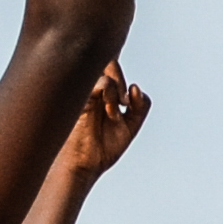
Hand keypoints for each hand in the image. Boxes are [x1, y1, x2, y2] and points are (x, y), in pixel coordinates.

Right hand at [58, 61, 150, 179]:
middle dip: (120, 78)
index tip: (127, 101)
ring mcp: (86, 89)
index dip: (120, 74)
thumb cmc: (105, 146)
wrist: (88, 164)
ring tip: (116, 109)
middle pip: (108, 59)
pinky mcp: (82, 96)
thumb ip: (141, 106)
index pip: (111, 64)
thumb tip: (135, 87)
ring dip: (117, 85)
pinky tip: (111, 111)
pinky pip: (100, 81)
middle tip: (124, 102)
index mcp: (104, 90)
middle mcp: (92, 86)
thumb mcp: (132, 125)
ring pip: (104, 65)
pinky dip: (110, 92)